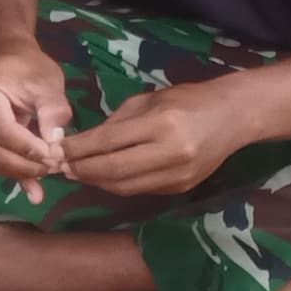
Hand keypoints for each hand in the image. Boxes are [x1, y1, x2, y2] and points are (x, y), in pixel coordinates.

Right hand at [0, 47, 75, 184]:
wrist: (5, 58)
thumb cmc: (28, 67)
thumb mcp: (48, 83)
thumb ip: (54, 111)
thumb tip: (55, 144)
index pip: (3, 132)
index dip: (29, 150)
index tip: (56, 157)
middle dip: (26, 166)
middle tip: (55, 168)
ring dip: (21, 172)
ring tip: (48, 173)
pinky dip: (14, 173)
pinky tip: (34, 188)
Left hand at [57, 78, 251, 198]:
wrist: (232, 117)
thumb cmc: (187, 100)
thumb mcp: (149, 100)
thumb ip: (116, 123)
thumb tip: (81, 144)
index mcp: (161, 124)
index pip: (108, 142)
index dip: (78, 149)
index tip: (57, 150)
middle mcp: (170, 153)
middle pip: (113, 171)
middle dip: (82, 170)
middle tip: (61, 167)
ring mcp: (177, 175)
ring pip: (124, 187)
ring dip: (97, 182)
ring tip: (78, 173)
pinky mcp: (180, 188)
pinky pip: (140, 190)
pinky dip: (118, 185)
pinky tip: (104, 176)